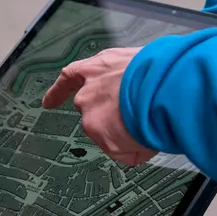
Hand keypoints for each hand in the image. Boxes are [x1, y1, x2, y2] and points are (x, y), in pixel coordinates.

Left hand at [42, 47, 156, 166]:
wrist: (167, 86)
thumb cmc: (162, 72)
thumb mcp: (141, 65)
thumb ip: (128, 80)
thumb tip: (137, 94)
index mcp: (99, 68)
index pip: (70, 78)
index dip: (59, 92)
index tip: (49, 102)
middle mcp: (89, 92)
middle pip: (89, 111)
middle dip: (106, 117)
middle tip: (129, 120)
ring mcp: (93, 116)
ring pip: (107, 133)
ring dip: (127, 133)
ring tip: (152, 122)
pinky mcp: (103, 137)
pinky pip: (122, 151)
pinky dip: (137, 149)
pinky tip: (151, 136)